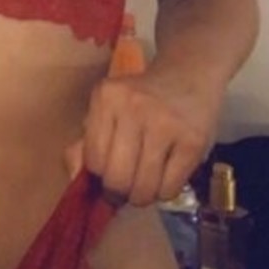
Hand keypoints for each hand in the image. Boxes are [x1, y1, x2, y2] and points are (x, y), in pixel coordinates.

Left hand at [63, 64, 214, 207]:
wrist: (191, 73)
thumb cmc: (143, 98)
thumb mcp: (108, 108)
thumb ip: (87, 143)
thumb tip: (76, 182)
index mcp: (107, 97)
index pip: (93, 160)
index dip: (100, 177)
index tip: (110, 174)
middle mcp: (134, 107)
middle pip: (117, 179)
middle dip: (120, 192)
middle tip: (127, 186)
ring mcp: (166, 123)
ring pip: (143, 189)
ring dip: (143, 195)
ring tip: (147, 181)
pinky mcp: (193, 141)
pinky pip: (169, 189)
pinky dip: (165, 192)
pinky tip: (167, 174)